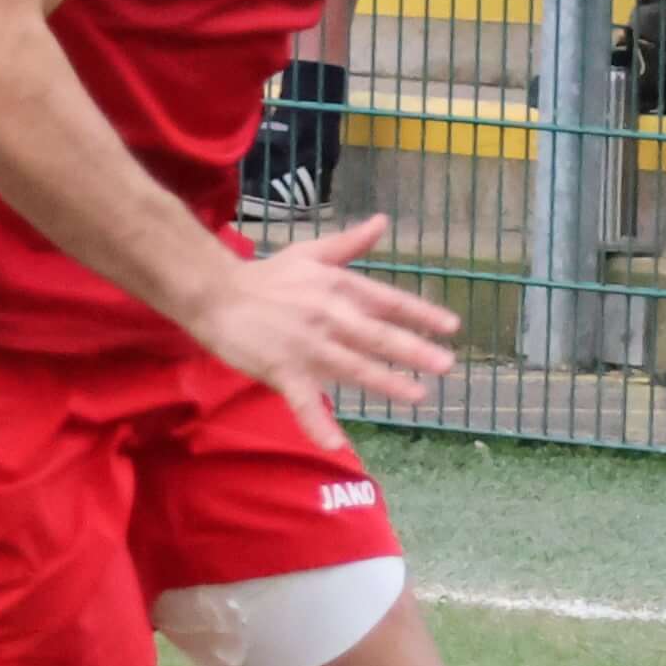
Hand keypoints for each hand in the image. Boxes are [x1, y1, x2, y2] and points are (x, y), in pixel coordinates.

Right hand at [191, 214, 460, 447]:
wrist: (214, 293)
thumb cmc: (266, 276)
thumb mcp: (311, 252)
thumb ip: (350, 242)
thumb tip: (383, 221)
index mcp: (338, 287)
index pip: (388, 301)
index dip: (421, 314)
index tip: (451, 327)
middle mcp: (329, 315)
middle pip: (377, 335)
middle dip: (413, 350)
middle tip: (446, 364)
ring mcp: (306, 345)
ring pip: (352, 366)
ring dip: (385, 382)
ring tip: (418, 396)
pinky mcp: (282, 370)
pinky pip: (303, 401)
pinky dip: (317, 423)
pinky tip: (336, 443)